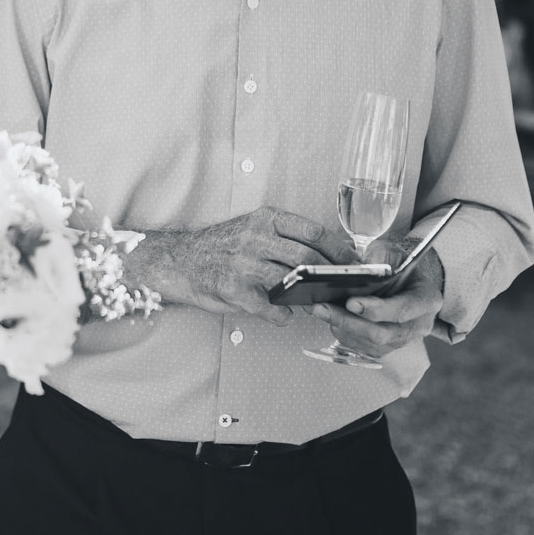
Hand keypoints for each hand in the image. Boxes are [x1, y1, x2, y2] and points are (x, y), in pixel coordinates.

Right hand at [130, 206, 339, 325]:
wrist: (180, 262)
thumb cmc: (222, 248)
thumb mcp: (253, 229)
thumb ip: (284, 239)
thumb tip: (326, 257)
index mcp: (265, 219)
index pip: (313, 231)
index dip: (338, 249)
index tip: (353, 263)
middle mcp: (255, 238)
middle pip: (307, 258)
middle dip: (331, 276)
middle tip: (344, 287)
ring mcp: (244, 263)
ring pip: (290, 282)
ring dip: (309, 297)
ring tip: (317, 303)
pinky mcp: (233, 289)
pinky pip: (269, 307)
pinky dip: (282, 315)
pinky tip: (285, 315)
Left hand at [309, 249, 444, 359]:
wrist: (401, 280)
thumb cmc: (396, 264)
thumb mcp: (392, 251)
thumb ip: (379, 258)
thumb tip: (360, 270)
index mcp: (427, 299)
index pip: (404, 310)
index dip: (377, 309)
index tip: (351, 302)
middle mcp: (418, 325)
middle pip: (383, 333)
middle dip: (350, 321)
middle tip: (323, 307)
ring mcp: (402, 340)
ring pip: (369, 344)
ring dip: (342, 328)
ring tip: (319, 309)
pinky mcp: (385, 348)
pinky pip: (362, 348)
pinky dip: (342, 333)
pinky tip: (328, 317)